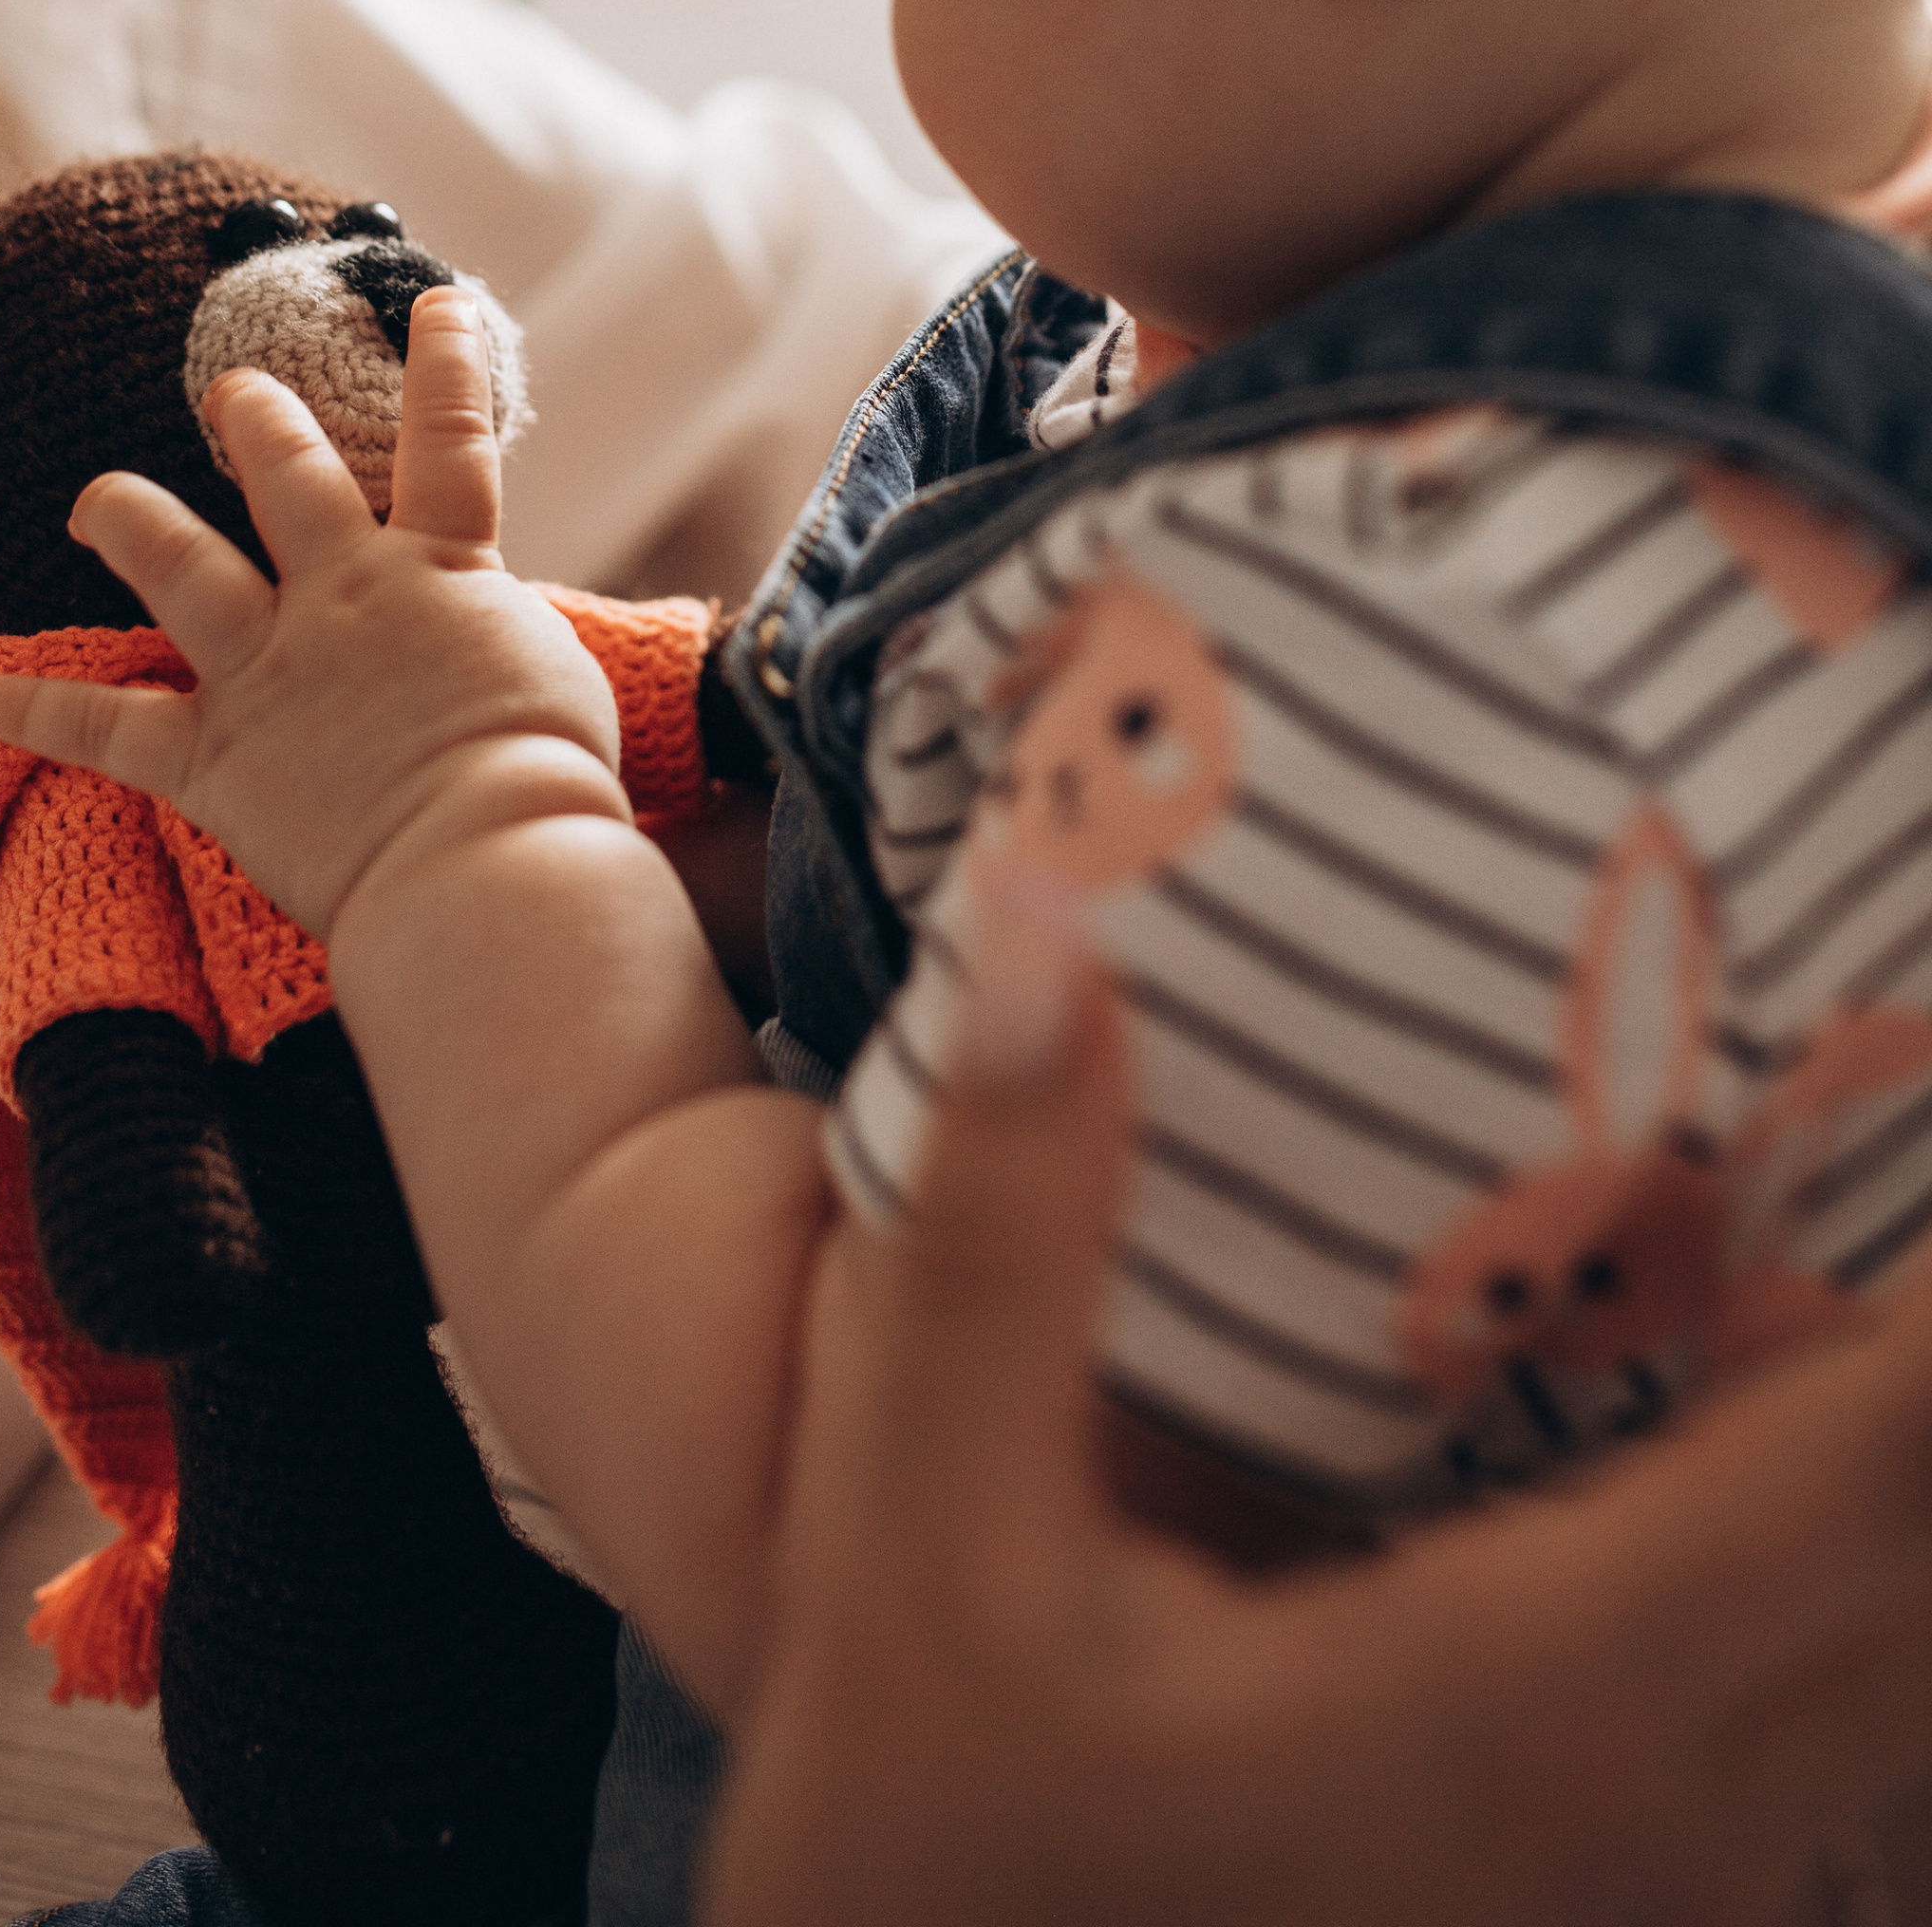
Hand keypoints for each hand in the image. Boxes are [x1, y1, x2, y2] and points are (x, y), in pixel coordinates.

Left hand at [0, 290, 624, 941]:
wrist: (481, 858)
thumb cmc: (545, 779)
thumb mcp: (553, 674)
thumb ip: (501, 632)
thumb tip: (490, 634)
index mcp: (441, 571)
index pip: (450, 441)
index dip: (448, 365)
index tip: (439, 303)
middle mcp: (342, 596)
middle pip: (287, 478)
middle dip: (257, 422)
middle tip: (228, 390)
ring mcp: (269, 669)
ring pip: (181, 567)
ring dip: (131, 520)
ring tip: (95, 498)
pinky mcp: (214, 757)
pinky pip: (107, 729)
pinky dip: (38, 712)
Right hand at [705, 878, 1931, 1926]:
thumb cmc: (932, 1849)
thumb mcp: (919, 1543)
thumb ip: (1002, 1239)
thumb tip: (1035, 921)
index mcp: (1531, 1702)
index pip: (1866, 1464)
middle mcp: (1661, 1806)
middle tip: (1922, 1082)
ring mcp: (1671, 1880)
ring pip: (1916, 1648)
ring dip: (1919, 1451)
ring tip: (1893, 1235)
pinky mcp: (1642, 1899)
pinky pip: (1859, 1718)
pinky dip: (1882, 1559)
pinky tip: (1820, 1430)